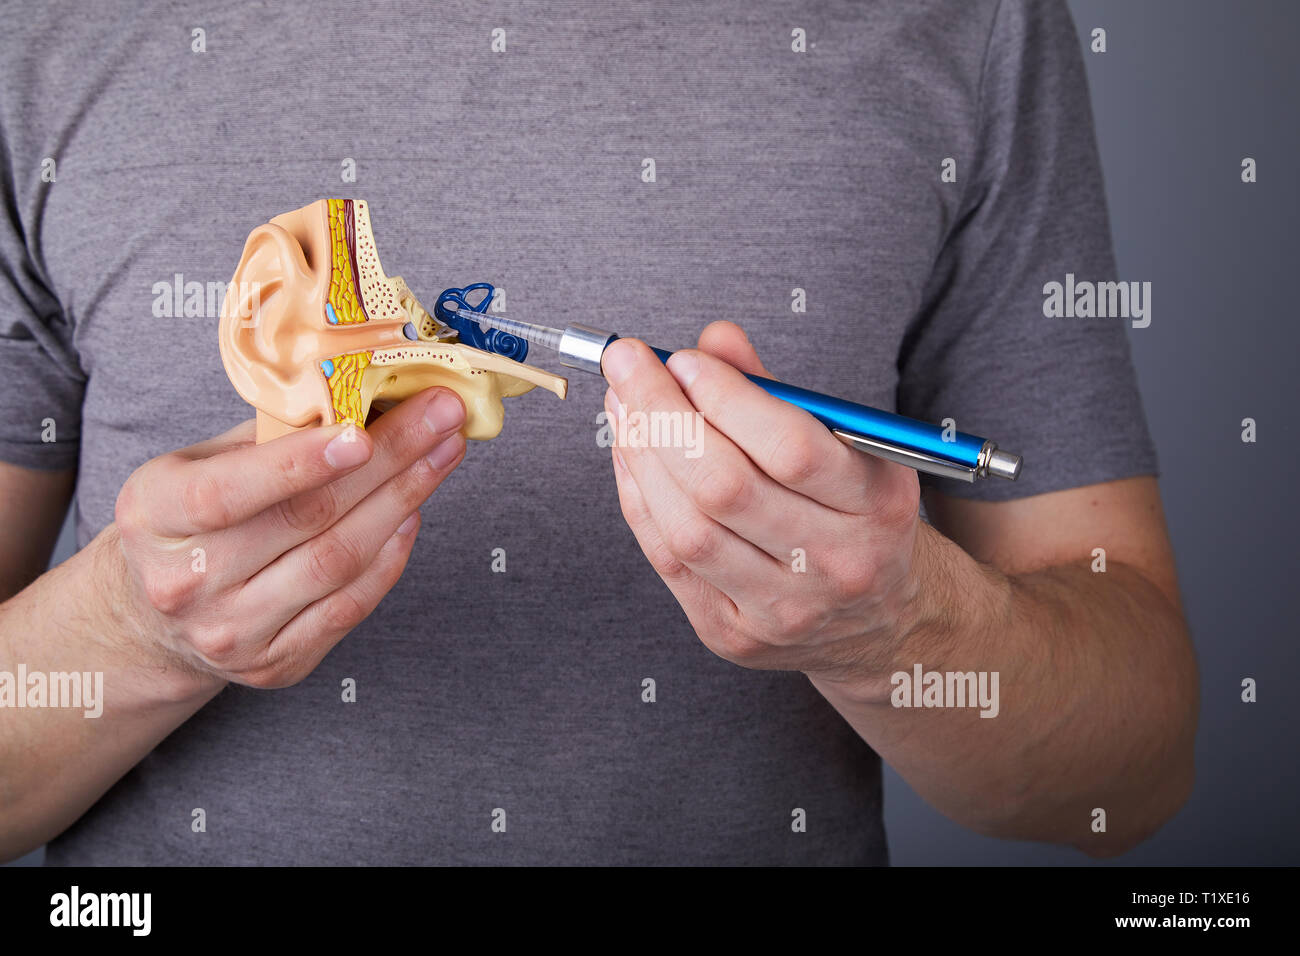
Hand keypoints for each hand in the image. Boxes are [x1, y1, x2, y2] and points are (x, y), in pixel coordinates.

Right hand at [110, 387, 466, 690]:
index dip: (299, 464)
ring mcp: (231, 632)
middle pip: (306, 519)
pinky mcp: (276, 664)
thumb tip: (363, 391)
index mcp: (153, 516)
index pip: (227, 492)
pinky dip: (392, 554)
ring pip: (339, 561)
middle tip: (441, 416)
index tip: (362, 434)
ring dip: (404, 500)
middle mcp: (186, 582)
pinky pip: (351, 605)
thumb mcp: (199, 463)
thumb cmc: (192, 519)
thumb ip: (270, 433)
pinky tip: (414, 510)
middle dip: (388, 460)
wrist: (157, 619)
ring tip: (443, 453)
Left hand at [602, 322, 926, 690]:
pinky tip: (629, 455)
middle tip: (627, 364)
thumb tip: (713, 340)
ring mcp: (782, 610)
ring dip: (641, 455)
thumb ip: (779, 392)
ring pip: (688, 529)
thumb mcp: (848, 447)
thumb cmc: (853, 513)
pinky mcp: (733, 636)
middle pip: (725, 488)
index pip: (790, 448)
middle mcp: (835, 564)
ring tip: (623, 405)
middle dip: (662, 415)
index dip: (725, 397)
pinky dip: (640, 500)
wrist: (878, 619)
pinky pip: (668, 562)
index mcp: (877, 506)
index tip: (684, 358)